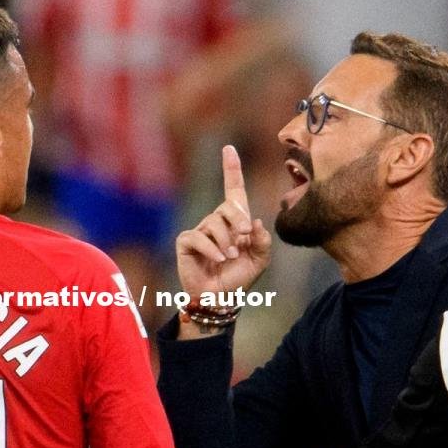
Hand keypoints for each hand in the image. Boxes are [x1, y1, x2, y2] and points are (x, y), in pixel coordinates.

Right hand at [175, 145, 271, 306]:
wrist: (220, 299)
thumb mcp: (260, 259)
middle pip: (228, 207)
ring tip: (230, 258)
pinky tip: (219, 260)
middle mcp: (216, 222)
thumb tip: (254, 221)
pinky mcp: (186, 242)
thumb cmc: (239, 278)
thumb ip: (262, 240)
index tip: (229, 149)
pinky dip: (211, 249)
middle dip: (239, 221)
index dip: (231, 168)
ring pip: (214, 224)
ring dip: (226, 242)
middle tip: (243, 239)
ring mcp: (200, 231)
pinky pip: (198, 237)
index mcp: (235, 222)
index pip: (233, 190)